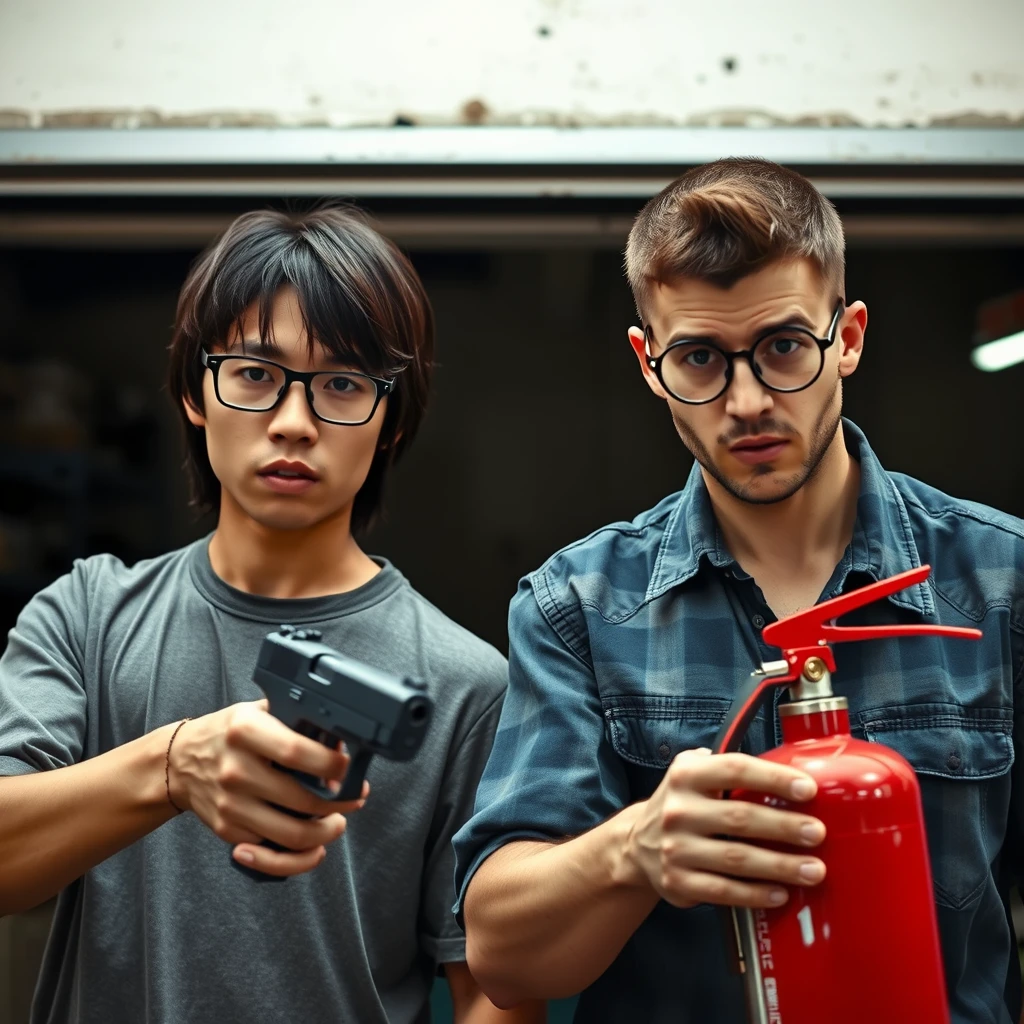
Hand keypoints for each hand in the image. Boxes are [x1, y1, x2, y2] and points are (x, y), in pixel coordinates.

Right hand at [166, 700, 367, 876]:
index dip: (331, 764)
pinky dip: (298, 855)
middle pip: (302, 799)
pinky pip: (271, 854)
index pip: (297, 752)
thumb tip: (338, 738)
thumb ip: (294, 718)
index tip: (349, 768)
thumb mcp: (257, 711)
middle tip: (353, 798)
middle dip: (339, 803)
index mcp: (245, 731)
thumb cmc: (229, 733)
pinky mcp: (227, 830)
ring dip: (325, 834)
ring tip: (338, 823)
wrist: (179, 762)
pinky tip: (313, 844)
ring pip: (291, 835)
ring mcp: (230, 804)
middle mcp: (235, 769)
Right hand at [623, 748, 825, 908]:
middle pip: (740, 818)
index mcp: (686, 775)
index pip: (734, 769)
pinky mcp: (677, 882)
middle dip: (784, 826)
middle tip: (817, 834)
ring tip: (813, 870)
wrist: (637, 844)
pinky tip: (781, 894)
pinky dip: (755, 894)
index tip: (808, 789)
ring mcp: (675, 848)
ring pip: (736, 859)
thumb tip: (787, 770)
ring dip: (779, 865)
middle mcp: (678, 809)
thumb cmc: (684, 804)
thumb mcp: (692, 773)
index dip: (773, 778)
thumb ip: (727, 767)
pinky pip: (723, 890)